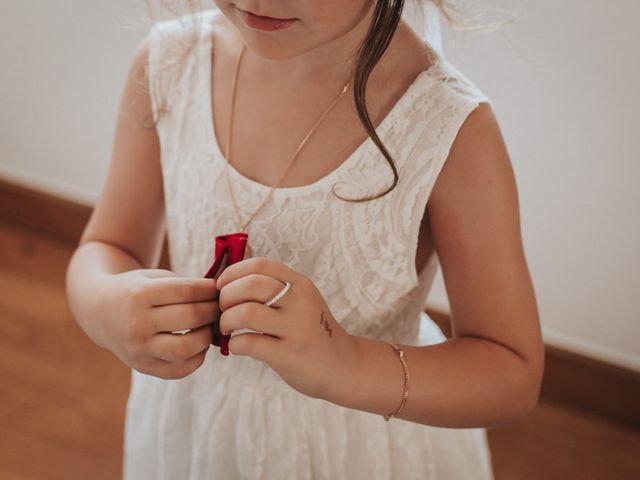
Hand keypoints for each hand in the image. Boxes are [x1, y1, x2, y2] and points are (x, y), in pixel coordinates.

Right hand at [97, 269, 218, 379]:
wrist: (98, 310)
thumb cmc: (137, 289)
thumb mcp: (154, 277)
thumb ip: (185, 285)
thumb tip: (223, 294)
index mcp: (140, 294)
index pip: (187, 291)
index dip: (209, 289)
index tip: (218, 288)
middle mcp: (136, 324)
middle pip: (191, 318)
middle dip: (213, 311)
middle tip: (220, 307)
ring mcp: (138, 349)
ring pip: (186, 349)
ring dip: (207, 337)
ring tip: (210, 327)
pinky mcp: (142, 366)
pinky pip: (178, 370)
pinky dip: (197, 359)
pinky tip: (199, 345)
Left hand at [216, 257, 359, 399]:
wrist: (342, 366)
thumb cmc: (312, 331)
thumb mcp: (302, 300)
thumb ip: (274, 287)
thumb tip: (228, 281)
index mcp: (300, 284)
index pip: (259, 265)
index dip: (232, 272)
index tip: (222, 286)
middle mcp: (300, 302)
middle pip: (250, 285)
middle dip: (226, 296)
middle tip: (223, 310)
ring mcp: (296, 328)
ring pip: (245, 312)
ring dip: (226, 320)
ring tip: (228, 329)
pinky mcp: (289, 354)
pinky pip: (248, 343)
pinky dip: (234, 344)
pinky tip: (238, 347)